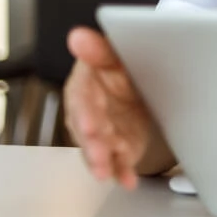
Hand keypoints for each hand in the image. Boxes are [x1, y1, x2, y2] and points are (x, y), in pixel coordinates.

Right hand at [63, 27, 160, 189]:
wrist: (139, 84)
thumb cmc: (120, 68)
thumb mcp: (114, 55)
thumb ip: (98, 50)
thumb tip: (78, 36)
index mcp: (85, 86)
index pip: (81, 99)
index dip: (84, 113)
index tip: (88, 125)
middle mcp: (88, 113)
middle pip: (88, 129)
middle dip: (93, 143)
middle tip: (100, 155)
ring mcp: (102, 133)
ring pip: (99, 149)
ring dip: (103, 162)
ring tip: (107, 172)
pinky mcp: (117, 147)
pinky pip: (118, 162)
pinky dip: (122, 172)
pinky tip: (127, 180)